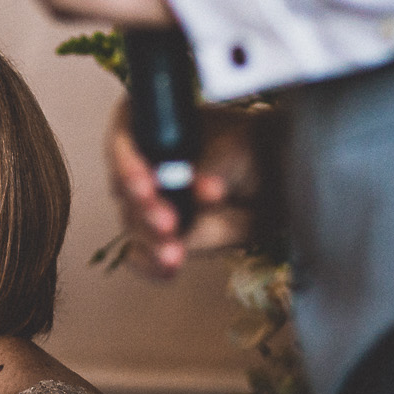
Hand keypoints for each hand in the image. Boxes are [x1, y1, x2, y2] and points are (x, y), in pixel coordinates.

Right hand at [106, 98, 270, 276]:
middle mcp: (141, 164)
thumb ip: (218, 166)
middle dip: (144, 208)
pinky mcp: (158, 236)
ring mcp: (148, 203)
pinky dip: (153, 264)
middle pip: (123, 187)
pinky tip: (168, 268)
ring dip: (150, 240)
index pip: (122, 139)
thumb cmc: (248, 151)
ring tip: (173, 254)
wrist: (270, 183)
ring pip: (134, 223)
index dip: (126, 162)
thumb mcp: (236, 148)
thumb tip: (204, 190)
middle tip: (167, 221)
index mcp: (151, 125)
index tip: (146, 183)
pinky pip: (144, 254)